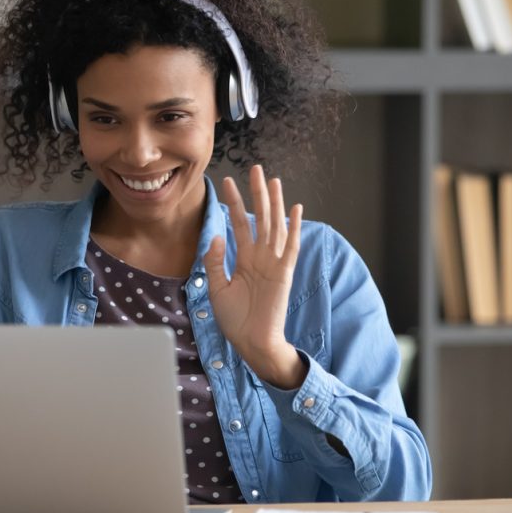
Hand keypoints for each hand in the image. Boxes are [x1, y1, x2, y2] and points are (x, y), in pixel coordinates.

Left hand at [203, 165, 306, 389]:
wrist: (251, 343)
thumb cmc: (235, 321)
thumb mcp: (217, 288)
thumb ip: (216, 262)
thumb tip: (217, 236)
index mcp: (245, 260)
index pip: (239, 224)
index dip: (233, 204)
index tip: (226, 183)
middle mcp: (261, 257)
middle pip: (259, 217)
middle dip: (256, 193)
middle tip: (255, 168)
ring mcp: (274, 264)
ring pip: (274, 225)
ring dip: (274, 203)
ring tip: (272, 180)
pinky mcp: (284, 273)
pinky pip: (290, 246)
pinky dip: (294, 227)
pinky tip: (295, 209)